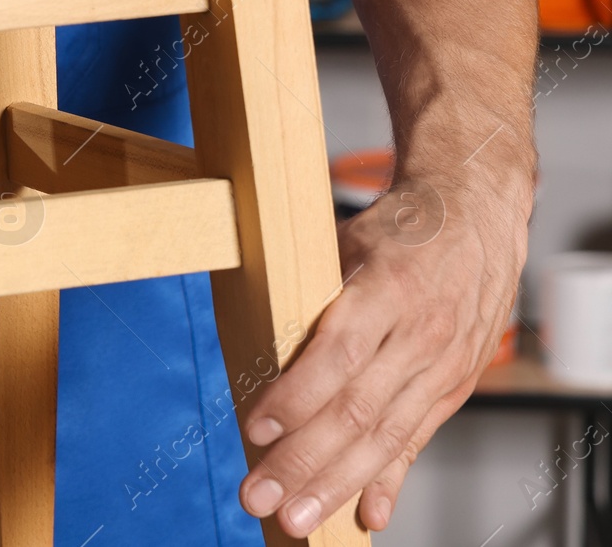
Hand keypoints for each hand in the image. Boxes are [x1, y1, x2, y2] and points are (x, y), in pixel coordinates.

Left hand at [238, 173, 529, 535]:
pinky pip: (417, 440)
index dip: (296, 396)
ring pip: (385, 436)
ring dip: (336, 485)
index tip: (256, 429)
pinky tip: (366, 515)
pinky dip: (389, 480)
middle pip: (357, 409)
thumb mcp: (347, 243)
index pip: (338, 353)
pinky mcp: (454, 387)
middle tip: (259, 496)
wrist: (476, 217)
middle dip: (304, 461)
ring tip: (296, 518)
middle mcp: (420, 334)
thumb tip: (258, 336)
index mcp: (387, 290)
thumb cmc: (397, 229)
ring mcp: (442, 366)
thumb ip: (313, 294)